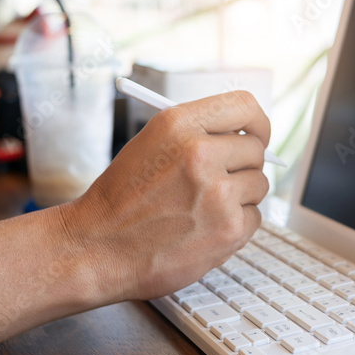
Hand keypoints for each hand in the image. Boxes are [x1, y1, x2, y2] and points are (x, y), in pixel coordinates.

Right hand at [61, 90, 271, 302]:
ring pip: (258, 185)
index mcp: (178, 124)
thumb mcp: (151, 144)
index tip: (258, 136)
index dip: (257, 123)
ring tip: (200, 208)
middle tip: (217, 181)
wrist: (96, 249)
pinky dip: (234, 226)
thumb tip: (247, 136)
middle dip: (241, 166)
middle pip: (256, 150)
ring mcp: (216, 193)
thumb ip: (198, 133)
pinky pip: (254, 218)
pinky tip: (202, 229)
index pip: (244, 106)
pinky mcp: (228, 229)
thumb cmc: (121, 199)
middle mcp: (199, 153)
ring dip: (238, 198)